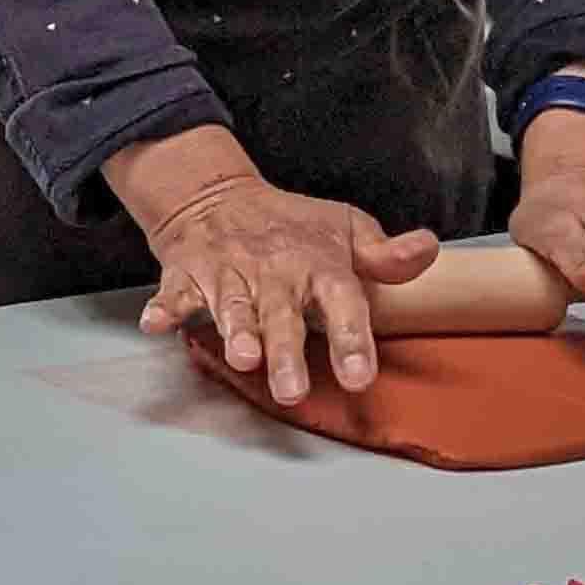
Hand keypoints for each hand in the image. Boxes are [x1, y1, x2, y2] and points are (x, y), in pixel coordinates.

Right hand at [112, 127, 437, 404]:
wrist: (217, 194)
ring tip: (243, 359)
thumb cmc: (291, 225)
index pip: (342, 302)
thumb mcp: (346, 227)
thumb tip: (428, 250)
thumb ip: (385, 253)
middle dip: (286, 353)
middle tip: (292, 390)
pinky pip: (175, 293)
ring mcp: (229, 273)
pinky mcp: (189, 273)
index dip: (352, 340)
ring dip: (236, 332)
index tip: (359, 377)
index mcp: (320, 265)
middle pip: (282, 316)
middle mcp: (275, 272)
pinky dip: (164, 308)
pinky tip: (157, 324)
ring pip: (232, 308)